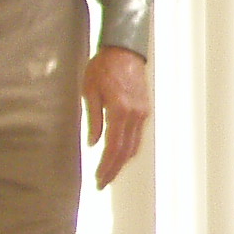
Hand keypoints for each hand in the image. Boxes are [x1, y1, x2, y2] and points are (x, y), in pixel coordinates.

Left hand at [83, 47, 151, 188]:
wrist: (124, 49)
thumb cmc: (103, 67)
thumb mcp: (89, 91)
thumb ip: (93, 119)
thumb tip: (93, 143)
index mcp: (120, 110)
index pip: (113, 147)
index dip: (106, 166)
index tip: (98, 180)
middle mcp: (135, 115)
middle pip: (126, 152)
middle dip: (114, 170)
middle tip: (102, 183)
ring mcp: (142, 112)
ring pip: (134, 145)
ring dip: (122, 162)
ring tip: (109, 172)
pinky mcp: (144, 109)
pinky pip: (138, 135)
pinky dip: (129, 149)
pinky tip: (119, 153)